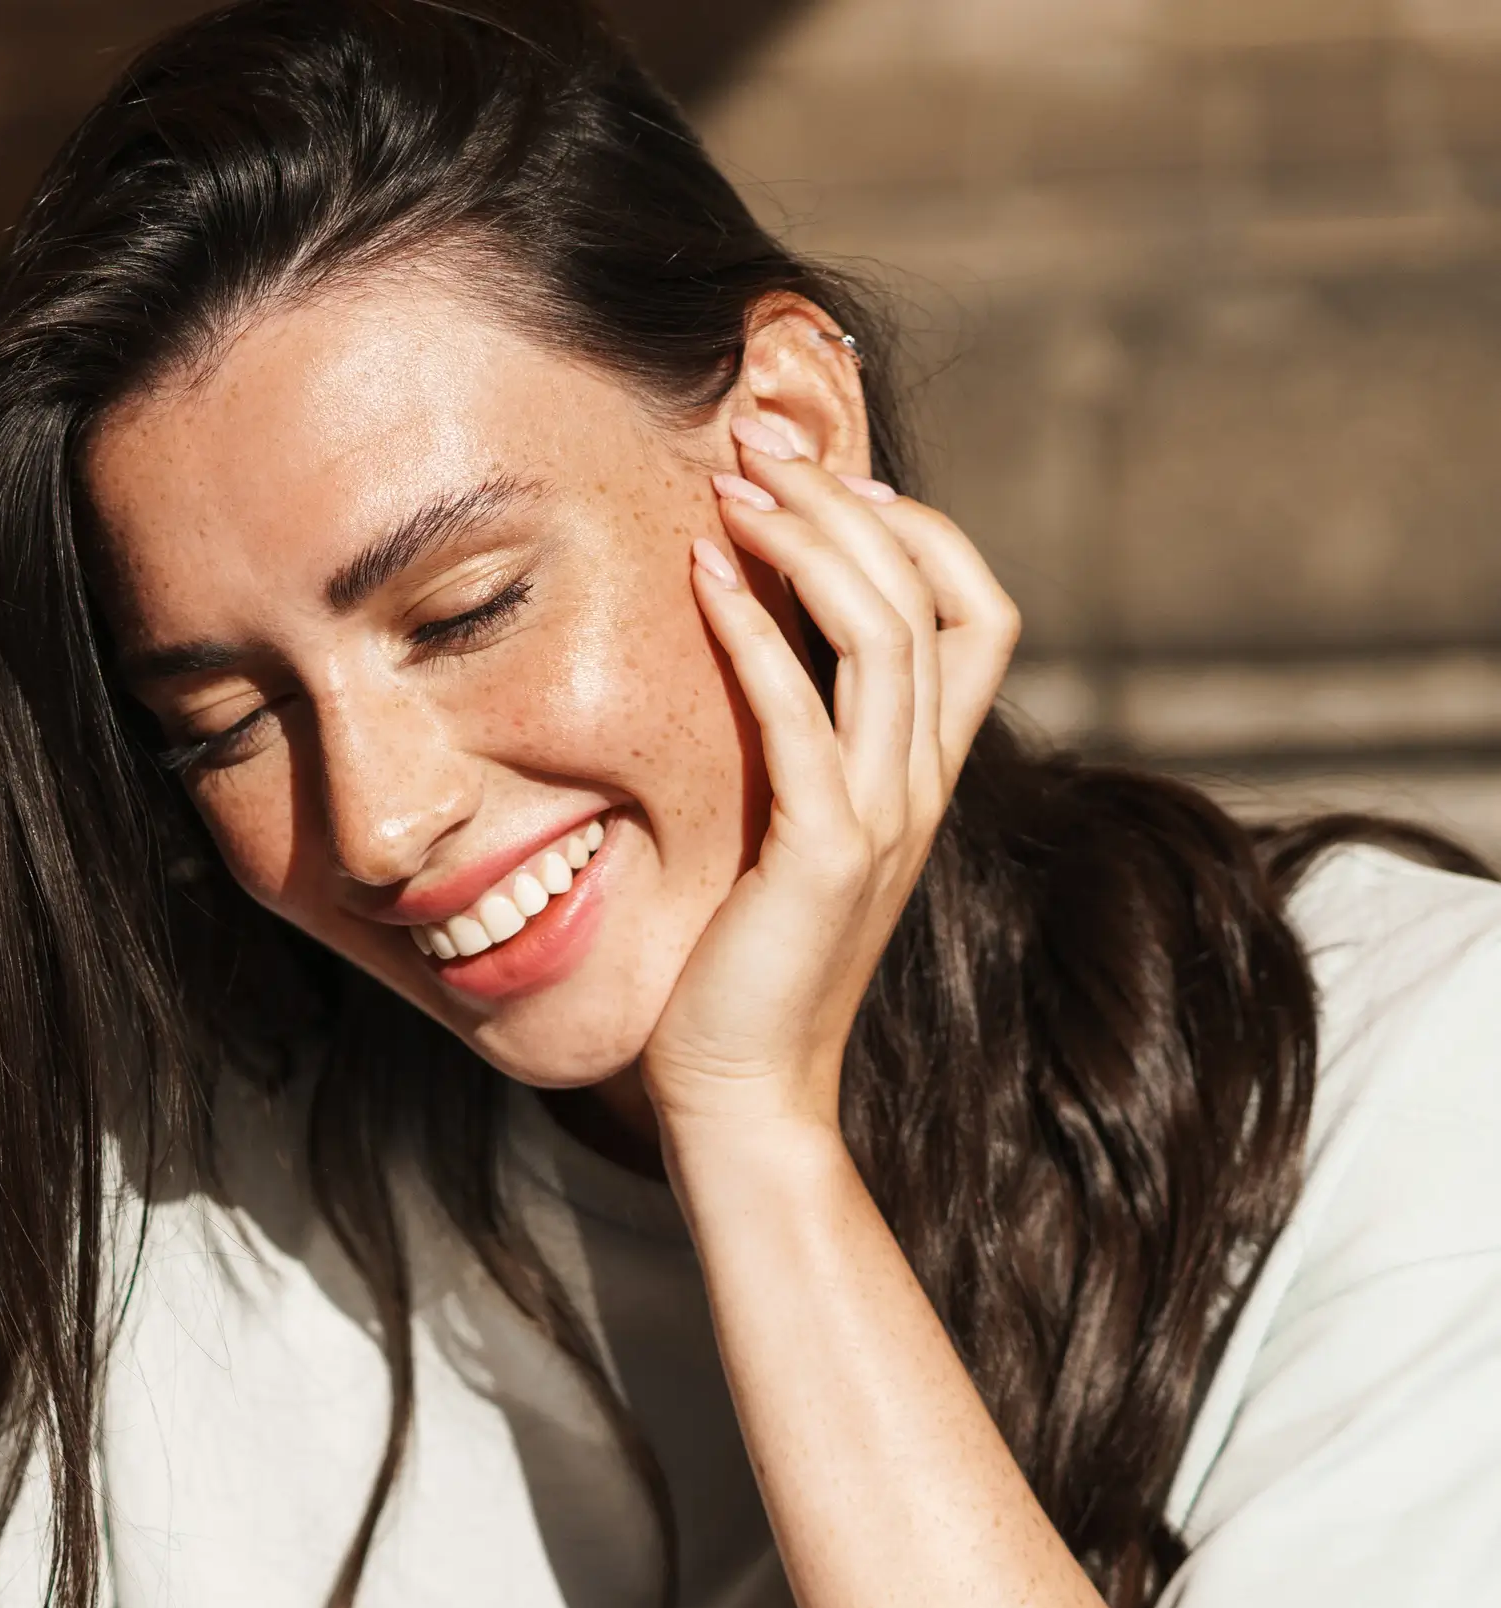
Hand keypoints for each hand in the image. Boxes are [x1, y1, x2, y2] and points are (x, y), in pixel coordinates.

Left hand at [640, 418, 1019, 1141]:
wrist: (745, 1096)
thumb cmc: (743, 973)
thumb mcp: (787, 841)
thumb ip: (800, 757)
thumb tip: (759, 661)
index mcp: (923, 777)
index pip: (976, 613)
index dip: (921, 529)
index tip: (836, 481)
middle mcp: (922, 786)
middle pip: (934, 594)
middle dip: (848, 499)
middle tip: (760, 440)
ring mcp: (884, 818)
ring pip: (886, 633)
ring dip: (808, 541)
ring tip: (731, 484)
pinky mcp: (825, 853)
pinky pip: (803, 715)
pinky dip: (756, 632)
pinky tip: (701, 577)